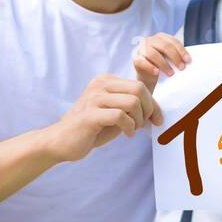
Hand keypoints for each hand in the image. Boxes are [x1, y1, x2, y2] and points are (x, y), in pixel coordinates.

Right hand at [45, 73, 160, 161]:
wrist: (63, 141)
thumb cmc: (94, 128)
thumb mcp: (117, 112)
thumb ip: (134, 106)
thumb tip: (158, 110)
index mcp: (106, 80)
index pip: (140, 85)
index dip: (154, 104)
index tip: (157, 120)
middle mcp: (100, 85)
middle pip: (139, 89)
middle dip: (148, 110)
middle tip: (143, 125)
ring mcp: (93, 98)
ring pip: (132, 102)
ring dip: (139, 120)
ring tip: (133, 129)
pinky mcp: (89, 115)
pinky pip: (120, 116)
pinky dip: (129, 128)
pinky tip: (127, 134)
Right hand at [132, 33, 190, 91]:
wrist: (147, 76)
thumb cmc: (161, 65)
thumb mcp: (169, 58)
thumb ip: (176, 56)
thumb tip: (187, 61)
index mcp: (160, 37)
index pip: (173, 41)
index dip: (181, 51)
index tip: (188, 61)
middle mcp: (150, 40)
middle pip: (164, 46)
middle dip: (175, 57)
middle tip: (182, 68)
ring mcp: (141, 48)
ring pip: (153, 54)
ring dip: (164, 64)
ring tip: (171, 74)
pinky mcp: (135, 58)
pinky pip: (142, 61)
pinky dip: (150, 67)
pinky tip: (157, 73)